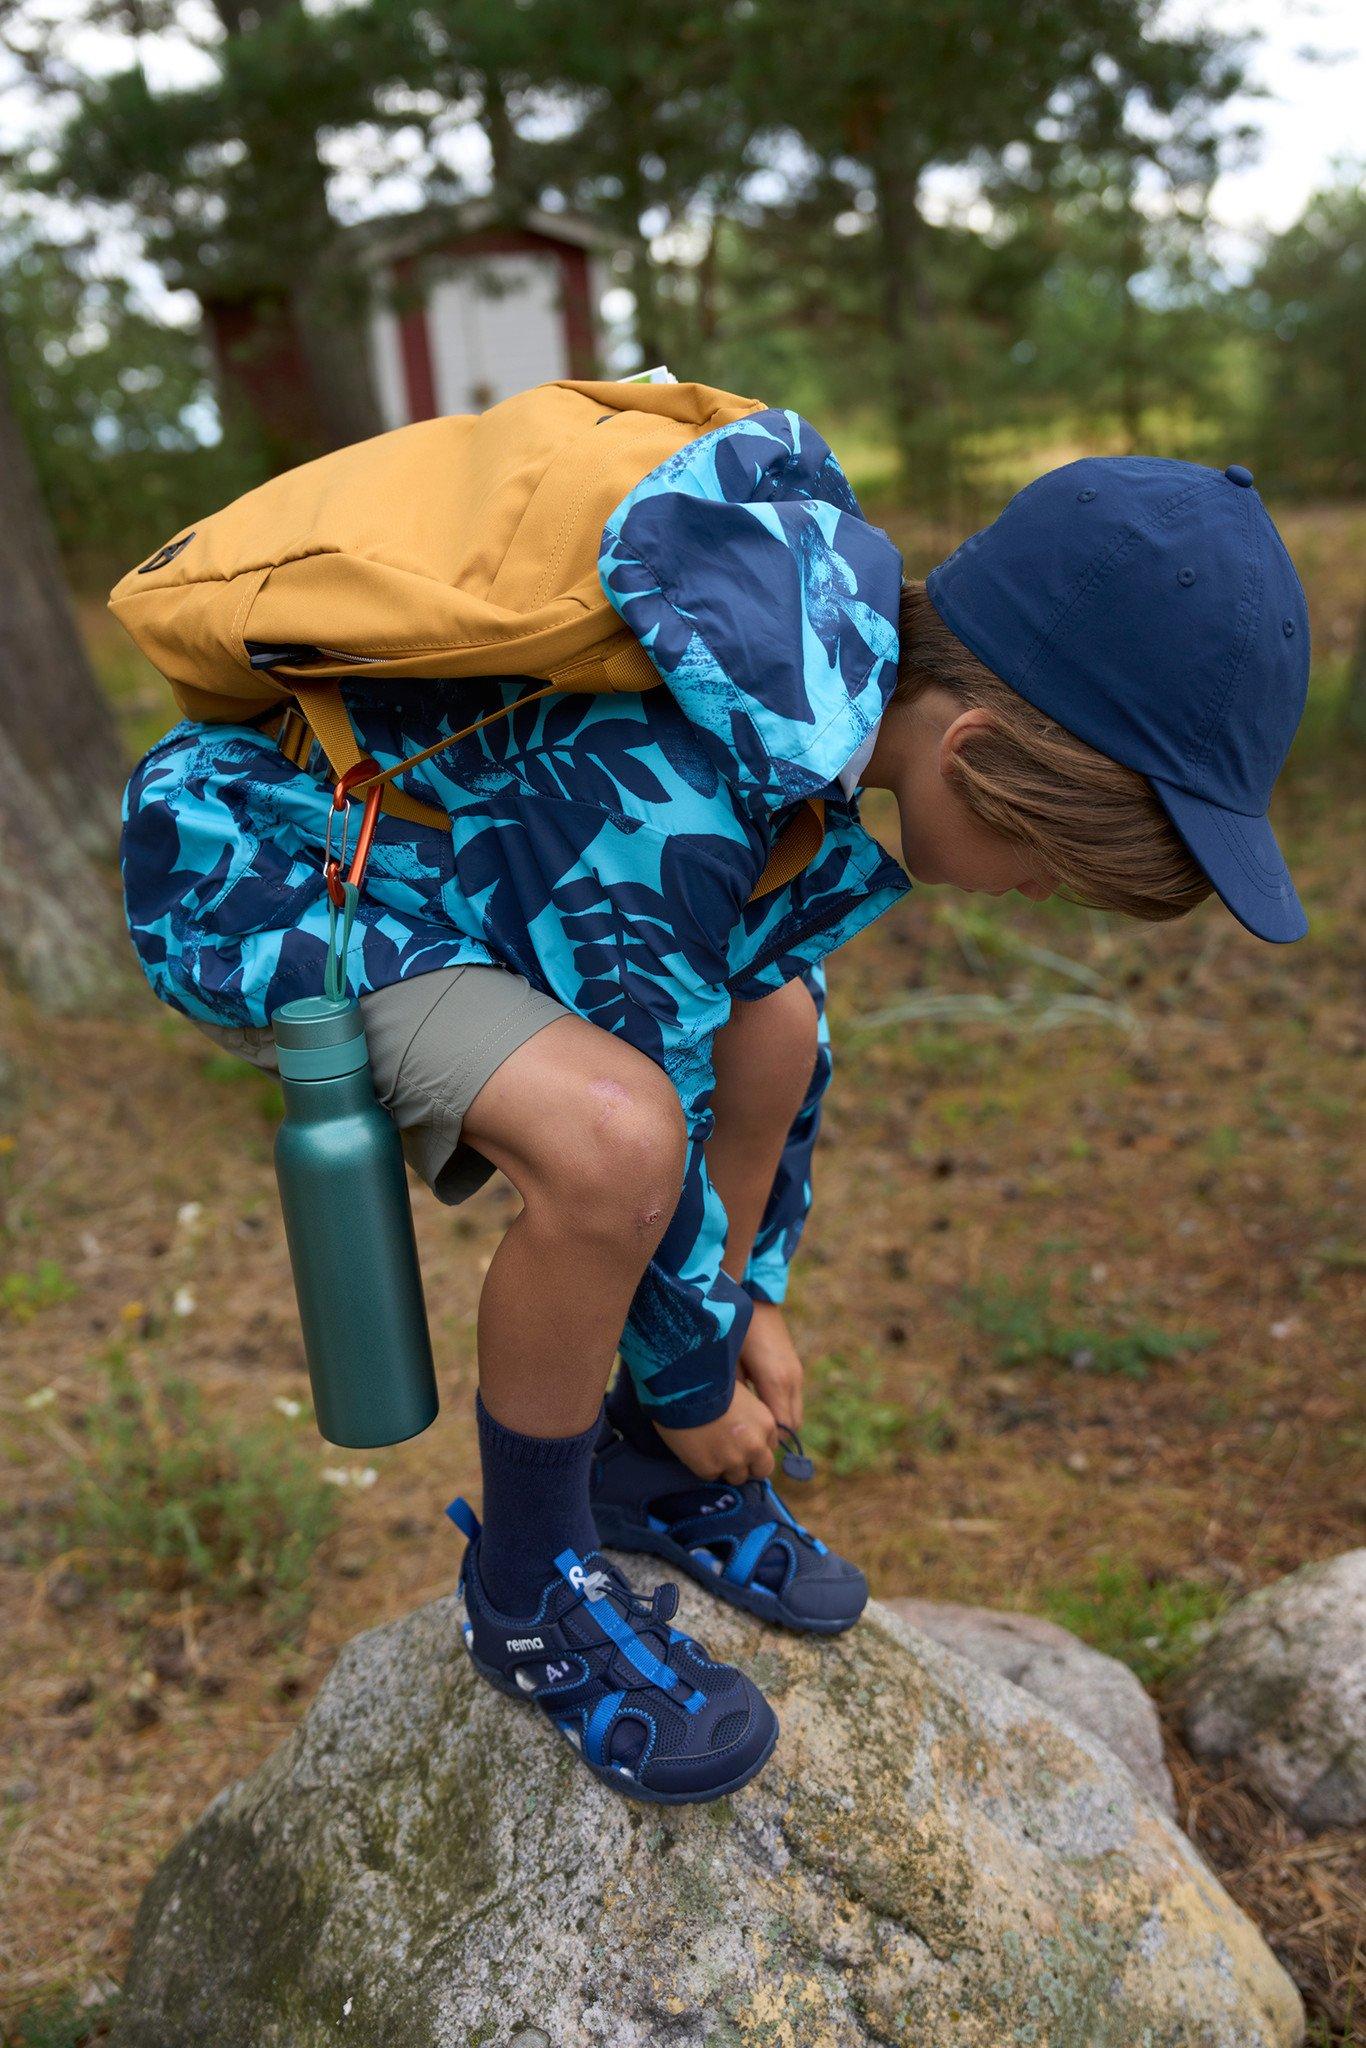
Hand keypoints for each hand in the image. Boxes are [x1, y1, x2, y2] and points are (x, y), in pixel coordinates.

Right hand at [655, 1380, 778, 1483]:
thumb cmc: (711, 1381)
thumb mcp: (742, 1394)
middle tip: (732, 1454)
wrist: (683, 1390)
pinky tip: (695, 1448)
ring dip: (727, 1467)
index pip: (770, 1446)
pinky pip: (711, 1476)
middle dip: (750, 1465)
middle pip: (761, 1470)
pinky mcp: (709, 1469)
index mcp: (766, 1424)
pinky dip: (705, 1466)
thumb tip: (745, 1428)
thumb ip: (751, 1417)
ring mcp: (732, 1461)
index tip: (744, 1440)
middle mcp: (754, 1446)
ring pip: (737, 1477)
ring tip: (710, 1450)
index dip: (757, 1445)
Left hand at [738, 1301, 803, 1431]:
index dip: (764, 1442)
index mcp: (776, 1380)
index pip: (781, 1428)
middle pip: (793, 1425)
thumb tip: (729, 1422)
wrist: (755, 1295)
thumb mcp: (727, 1363)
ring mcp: (796, 1373)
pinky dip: (780, 1410)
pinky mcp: (795, 1368)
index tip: (744, 1446)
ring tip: (752, 1428)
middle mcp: (792, 1380)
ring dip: (778, 1423)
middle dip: (772, 1437)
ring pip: (795, 1414)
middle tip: (747, 1441)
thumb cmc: (736, 1328)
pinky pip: (793, 1400)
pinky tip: (758, 1408)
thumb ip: (734, 1394)